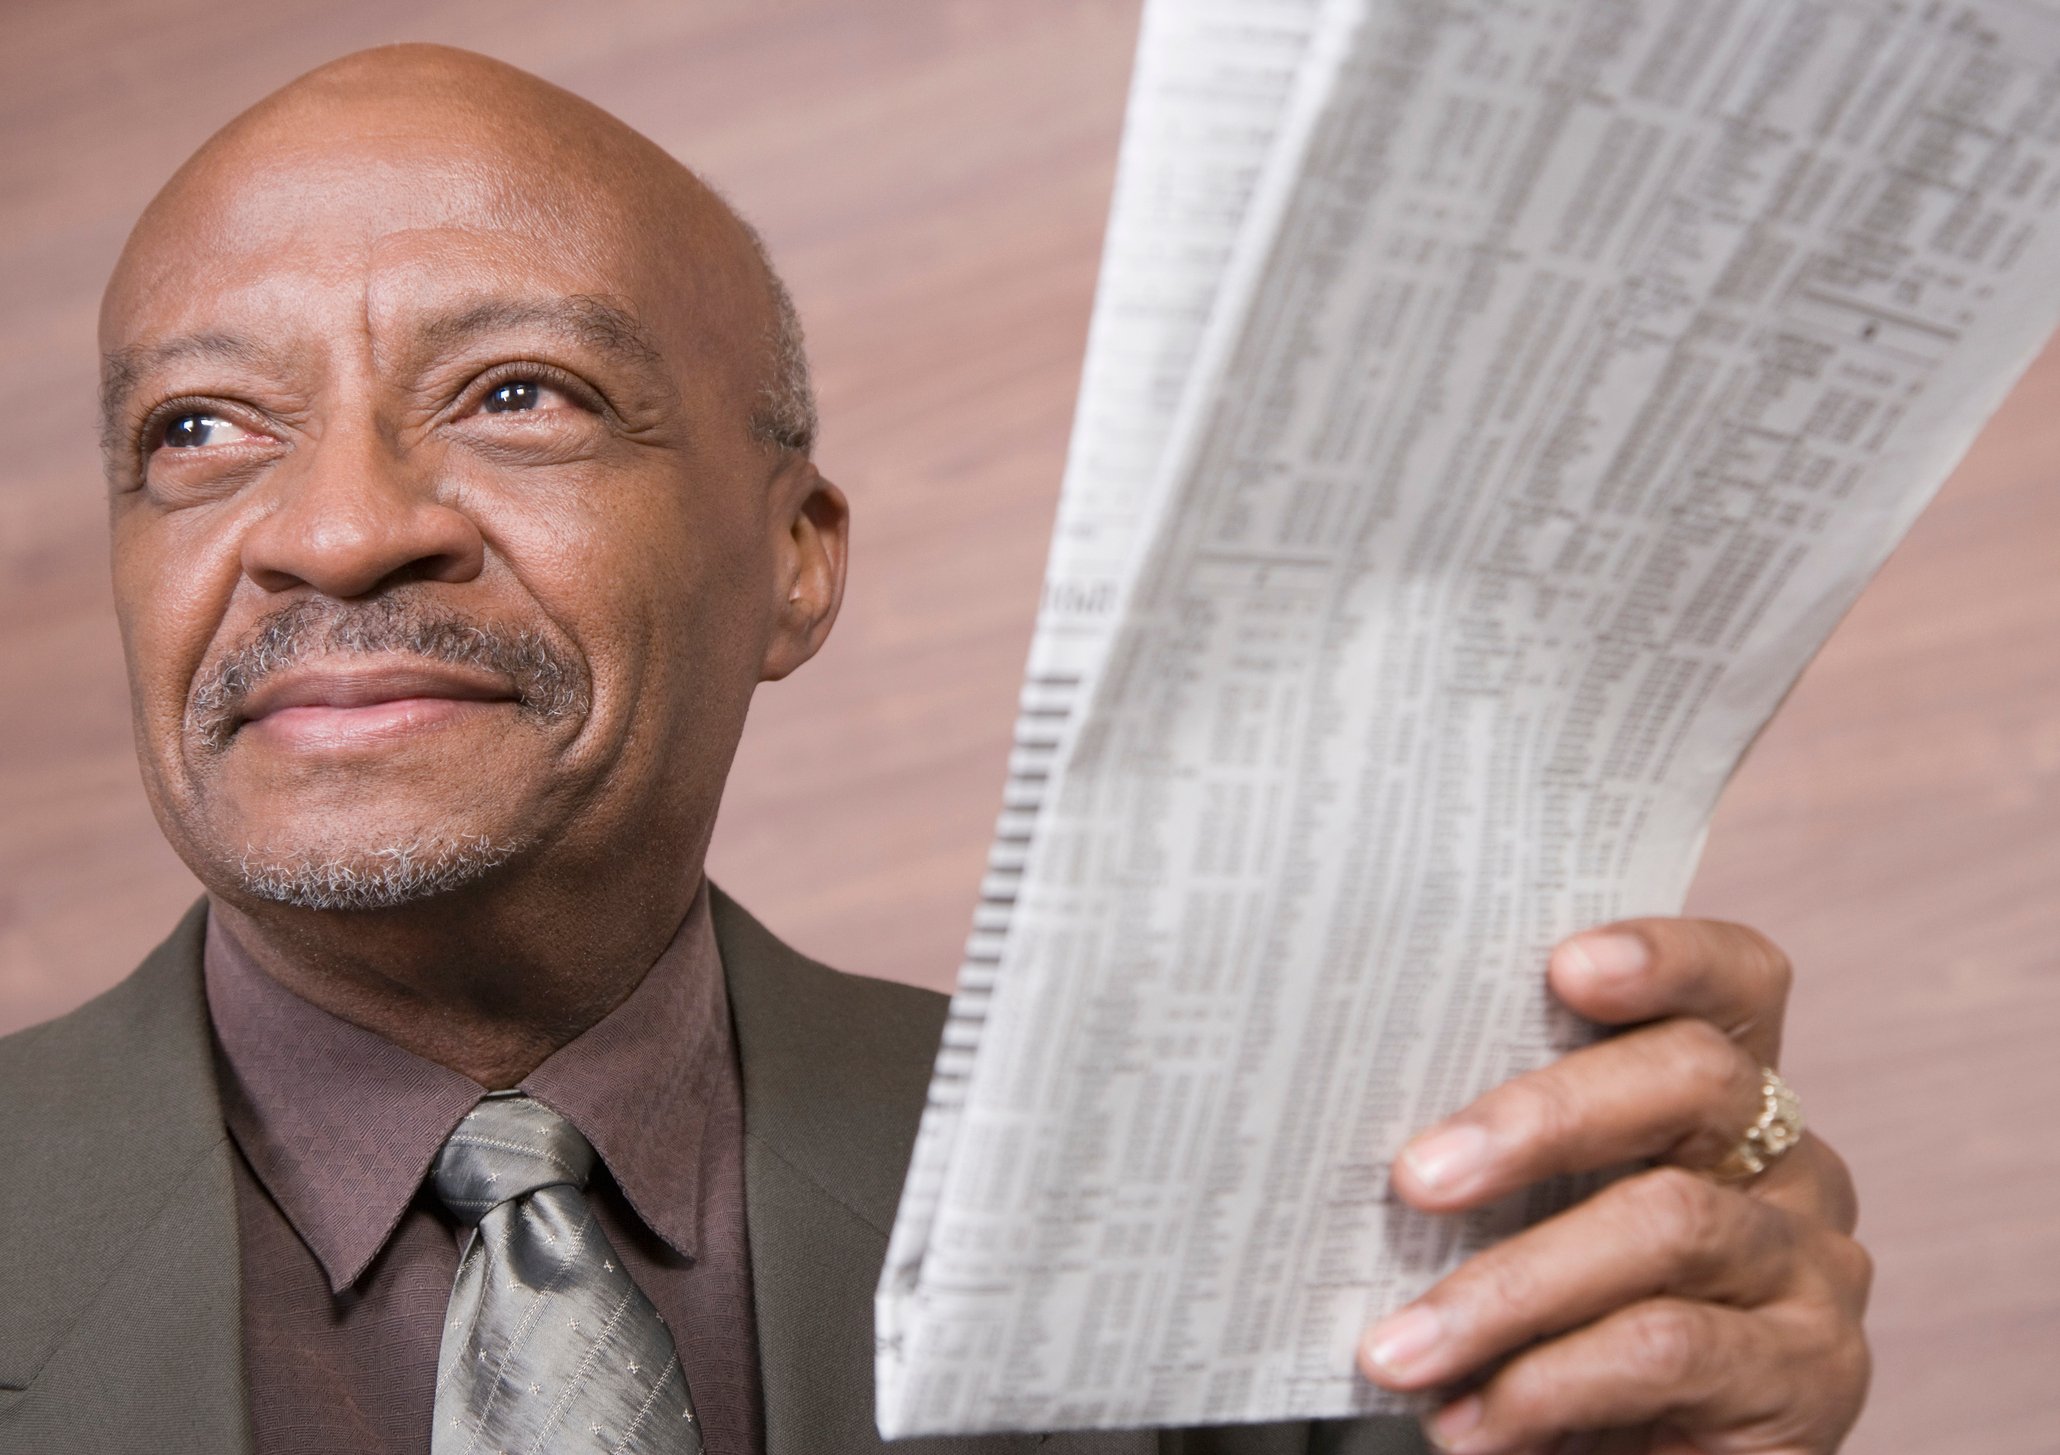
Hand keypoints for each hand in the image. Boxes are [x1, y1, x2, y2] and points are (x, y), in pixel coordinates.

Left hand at [1357, 919, 1871, 1454]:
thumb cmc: (1557, 1331)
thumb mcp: (1523, 1225)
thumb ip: (1489, 1161)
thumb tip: (1351, 1103)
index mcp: (1719, 1099)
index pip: (1733, 984)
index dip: (1666, 957)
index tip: (1564, 963)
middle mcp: (1788, 1164)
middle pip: (1693, 1080)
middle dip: (1538, 1120)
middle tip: (1413, 1176)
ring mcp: (1811, 1269)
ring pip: (1668, 1223)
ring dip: (1506, 1290)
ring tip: (1398, 1351)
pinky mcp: (1812, 1379)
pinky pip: (1669, 1348)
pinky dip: (1551, 1382)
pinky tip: (1474, 1423)